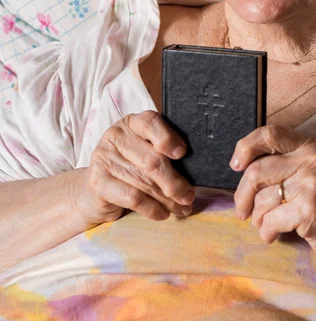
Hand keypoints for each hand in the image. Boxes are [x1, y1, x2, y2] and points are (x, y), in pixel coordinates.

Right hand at [72, 111, 195, 225]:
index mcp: (134, 123)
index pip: (151, 122)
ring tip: (182, 209)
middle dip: (174, 182)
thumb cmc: (132, 167)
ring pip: (144, 181)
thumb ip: (166, 154)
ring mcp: (104, 157)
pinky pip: (131, 197)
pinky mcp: (97, 181)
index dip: (167, 138)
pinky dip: (151, 208)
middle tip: (189, 196)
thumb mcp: (149, 153)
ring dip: (167, 199)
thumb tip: (196, 170)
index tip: (182, 153)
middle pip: (151, 159)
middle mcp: (117, 135)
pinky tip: (162, 214)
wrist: (97, 190)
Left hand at [230, 124, 315, 267]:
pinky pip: (270, 220)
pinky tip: (273, 235)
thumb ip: (285, 161)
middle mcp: (311, 160)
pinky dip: (266, 232)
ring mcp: (311, 184)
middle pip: (256, 171)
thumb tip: (242, 165)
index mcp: (310, 145)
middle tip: (242, 210)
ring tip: (266, 224)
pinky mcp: (309, 210)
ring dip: (257, 218)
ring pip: (262, 199)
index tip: (236, 165)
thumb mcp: (313, 170)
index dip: (245, 147)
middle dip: (242, 195)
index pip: (269, 133)